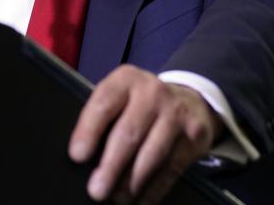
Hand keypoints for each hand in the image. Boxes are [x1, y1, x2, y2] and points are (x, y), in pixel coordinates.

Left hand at [69, 64, 223, 203]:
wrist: (190, 100)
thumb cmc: (142, 104)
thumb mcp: (122, 97)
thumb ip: (104, 118)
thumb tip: (83, 156)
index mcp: (126, 80)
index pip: (104, 104)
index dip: (89, 131)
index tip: (78, 156)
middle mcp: (153, 92)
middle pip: (129, 133)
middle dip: (111, 165)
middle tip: (96, 189)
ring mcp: (176, 112)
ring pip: (152, 154)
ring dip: (132, 182)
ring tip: (118, 197)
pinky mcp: (195, 134)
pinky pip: (171, 168)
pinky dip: (154, 189)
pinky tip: (140, 199)